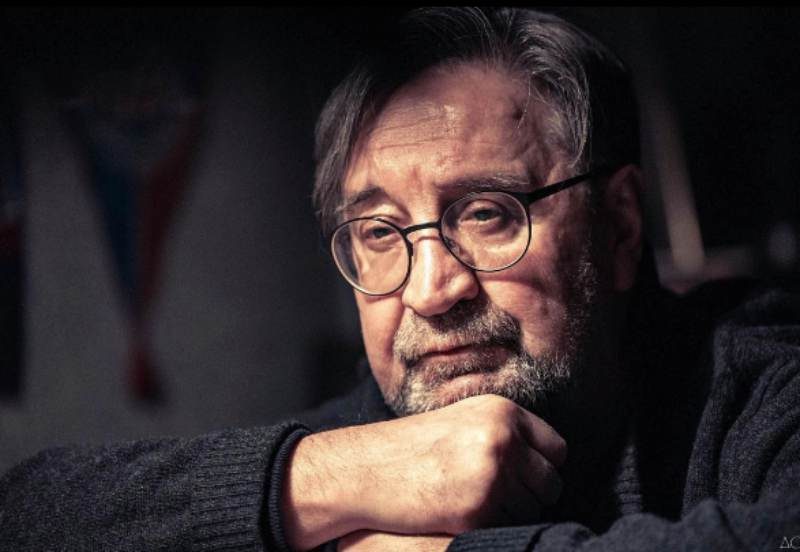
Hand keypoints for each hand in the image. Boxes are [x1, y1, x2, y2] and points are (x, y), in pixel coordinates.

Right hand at [282, 394, 566, 549]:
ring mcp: (492, 475)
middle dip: (531, 496)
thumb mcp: (462, 420)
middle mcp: (502, 439)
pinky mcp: (477, 510)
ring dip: (511, 515)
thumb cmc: (413, 448)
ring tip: (474, 504)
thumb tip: (546, 463)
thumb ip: (504, 432)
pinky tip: (462, 516)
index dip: (543, 467)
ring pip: (532, 512)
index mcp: (502, 412)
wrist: (368, 468)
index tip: (526, 477)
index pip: (557, 449)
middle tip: (499, 498)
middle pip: (551, 484)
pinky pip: (507, 529)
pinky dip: (491, 529)